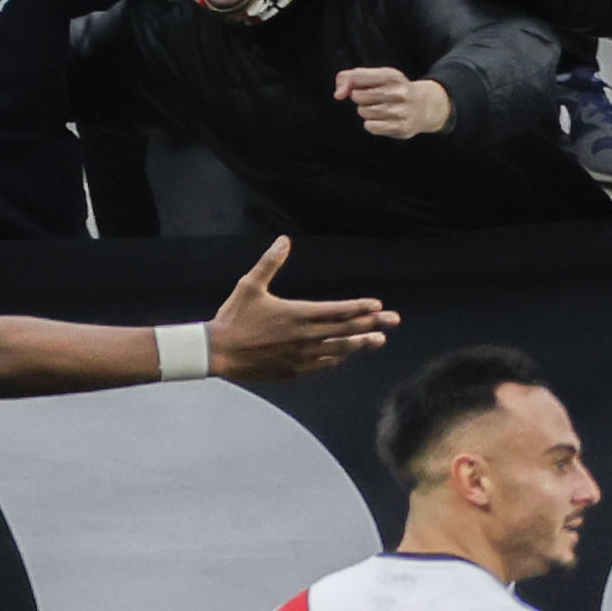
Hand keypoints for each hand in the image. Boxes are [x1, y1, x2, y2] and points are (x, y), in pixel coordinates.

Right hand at [201, 236, 397, 378]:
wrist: (217, 353)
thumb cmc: (233, 317)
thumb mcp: (249, 285)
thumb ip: (270, 262)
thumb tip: (284, 240)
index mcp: (297, 314)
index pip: (337, 310)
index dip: (359, 307)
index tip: (377, 305)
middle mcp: (304, 337)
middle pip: (345, 330)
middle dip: (372, 324)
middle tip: (393, 321)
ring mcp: (301, 356)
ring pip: (339, 350)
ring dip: (360, 344)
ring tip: (378, 340)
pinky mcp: (293, 370)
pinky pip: (323, 365)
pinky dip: (338, 358)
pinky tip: (346, 354)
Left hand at [335, 66, 450, 138]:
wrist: (424, 106)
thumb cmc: (393, 90)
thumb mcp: (378, 77)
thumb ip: (351, 78)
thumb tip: (338, 94)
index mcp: (391, 76)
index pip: (357, 77)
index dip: (348, 84)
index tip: (351, 89)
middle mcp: (398, 92)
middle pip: (358, 96)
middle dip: (359, 98)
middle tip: (371, 99)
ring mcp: (400, 111)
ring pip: (363, 112)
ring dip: (365, 112)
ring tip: (378, 109)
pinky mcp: (401, 127)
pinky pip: (371, 126)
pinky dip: (371, 124)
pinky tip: (381, 120)